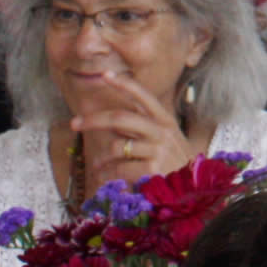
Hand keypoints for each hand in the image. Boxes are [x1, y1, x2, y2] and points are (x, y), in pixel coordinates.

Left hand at [72, 70, 193, 187]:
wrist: (192, 190)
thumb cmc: (175, 164)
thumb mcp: (167, 141)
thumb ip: (145, 128)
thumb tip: (113, 120)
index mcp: (165, 121)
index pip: (144, 96)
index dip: (124, 84)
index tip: (106, 75)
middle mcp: (162, 132)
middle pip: (121, 118)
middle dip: (94, 119)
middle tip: (74, 123)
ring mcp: (158, 150)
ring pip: (117, 146)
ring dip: (102, 158)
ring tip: (98, 165)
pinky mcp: (151, 170)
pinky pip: (119, 167)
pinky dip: (108, 173)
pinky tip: (106, 178)